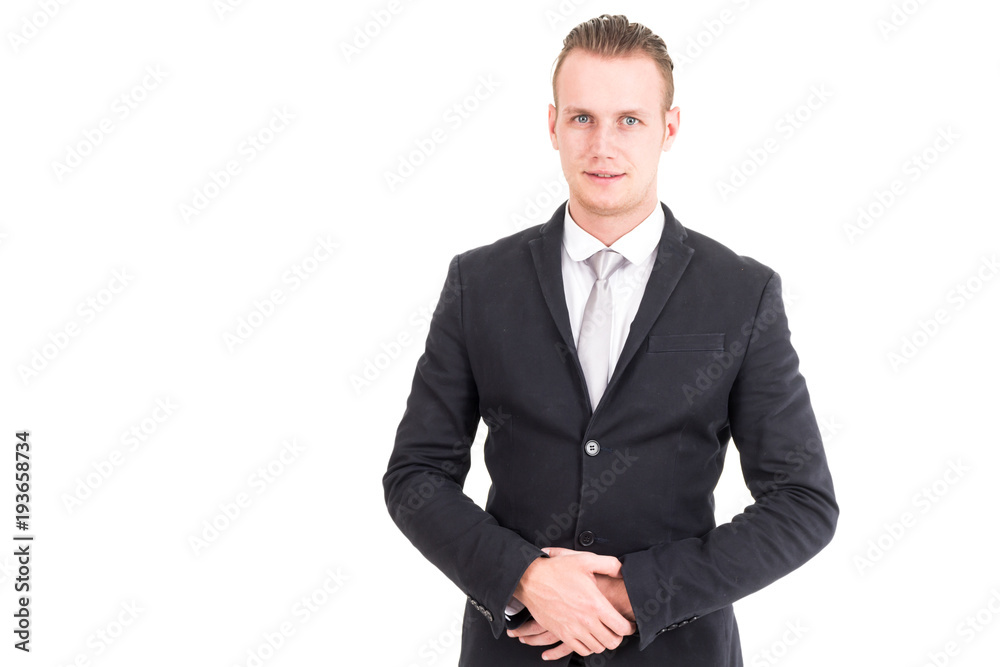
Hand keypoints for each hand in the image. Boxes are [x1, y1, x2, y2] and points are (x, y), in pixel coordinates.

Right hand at [509, 547, 633, 659]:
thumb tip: (623, 570)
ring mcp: (573, 629)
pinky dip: (588, 647)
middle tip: (617, 630)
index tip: (628, 624)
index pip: (621, 627)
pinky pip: (580, 649)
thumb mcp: (586, 560)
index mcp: (595, 604)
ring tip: (603, 633)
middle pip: (612, 641)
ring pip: (597, 647)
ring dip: (603, 642)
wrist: (532, 579)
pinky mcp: (562, 633)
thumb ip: (609, 564)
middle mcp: (586, 620)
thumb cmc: (557, 570)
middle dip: (618, 637)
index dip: (629, 628)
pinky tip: (588, 637)